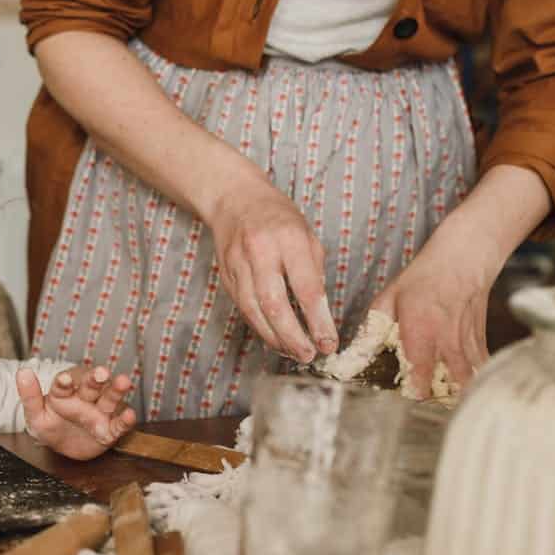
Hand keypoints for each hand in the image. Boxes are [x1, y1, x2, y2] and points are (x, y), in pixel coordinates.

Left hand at [16, 365, 136, 460]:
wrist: (63, 446)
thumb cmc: (50, 425)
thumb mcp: (35, 416)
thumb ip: (30, 396)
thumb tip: (22, 372)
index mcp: (65, 392)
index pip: (64, 384)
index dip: (65, 382)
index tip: (64, 379)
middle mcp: (85, 398)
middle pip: (91, 386)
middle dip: (96, 378)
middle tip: (101, 372)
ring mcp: (99, 412)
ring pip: (109, 398)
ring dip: (116, 390)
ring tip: (123, 381)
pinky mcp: (110, 429)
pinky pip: (119, 424)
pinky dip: (125, 420)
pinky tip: (130, 415)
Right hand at [205, 169, 337, 361]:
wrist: (234, 198)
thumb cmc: (277, 217)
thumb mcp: (306, 235)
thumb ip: (313, 272)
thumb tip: (320, 315)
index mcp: (289, 239)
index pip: (306, 289)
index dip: (318, 321)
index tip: (328, 342)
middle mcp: (261, 252)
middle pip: (275, 305)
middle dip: (293, 337)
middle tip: (308, 356)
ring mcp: (238, 264)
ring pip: (254, 311)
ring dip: (274, 338)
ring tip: (293, 352)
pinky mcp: (225, 275)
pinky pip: (243, 308)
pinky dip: (259, 327)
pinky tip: (274, 338)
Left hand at [370, 216, 500, 398]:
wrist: (463, 261)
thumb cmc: (424, 279)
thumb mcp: (388, 300)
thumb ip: (371, 331)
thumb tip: (354, 358)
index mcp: (421, 331)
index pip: (420, 375)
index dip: (412, 394)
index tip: (403, 400)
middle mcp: (447, 342)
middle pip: (448, 387)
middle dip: (435, 401)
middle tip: (422, 406)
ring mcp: (468, 345)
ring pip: (468, 384)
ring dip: (455, 396)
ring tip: (441, 404)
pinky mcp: (481, 345)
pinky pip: (479, 373)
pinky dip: (471, 384)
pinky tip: (460, 389)